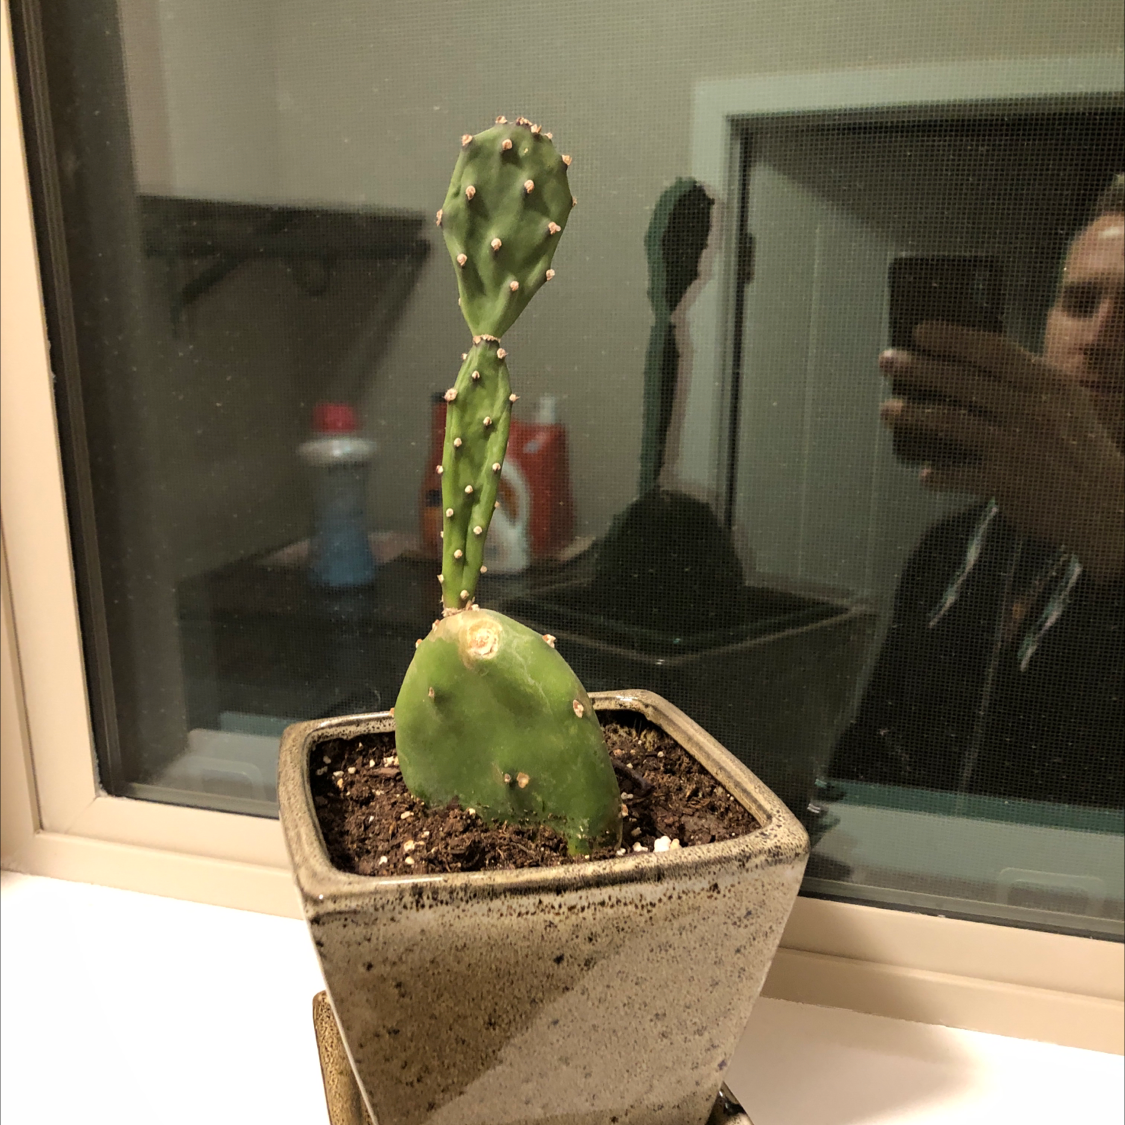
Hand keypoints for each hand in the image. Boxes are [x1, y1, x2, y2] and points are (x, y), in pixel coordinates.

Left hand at [880, 322, 1124, 580]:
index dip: (953, 338)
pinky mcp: (1007, 481)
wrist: (1109, 504)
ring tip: (888, 410)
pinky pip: (960, 474)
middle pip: (963, 382)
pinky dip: (939, 475)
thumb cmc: (1079, 451)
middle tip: (887, 361)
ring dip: (915, 415)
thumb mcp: (1065, 405)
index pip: (993, 350)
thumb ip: (1024, 386)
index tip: (920, 331)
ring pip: (953, 422)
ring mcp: (1018, 446)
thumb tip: (967, 368)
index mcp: (1048, 385)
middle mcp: (1033, 410)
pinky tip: (924, 474)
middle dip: (919, 369)